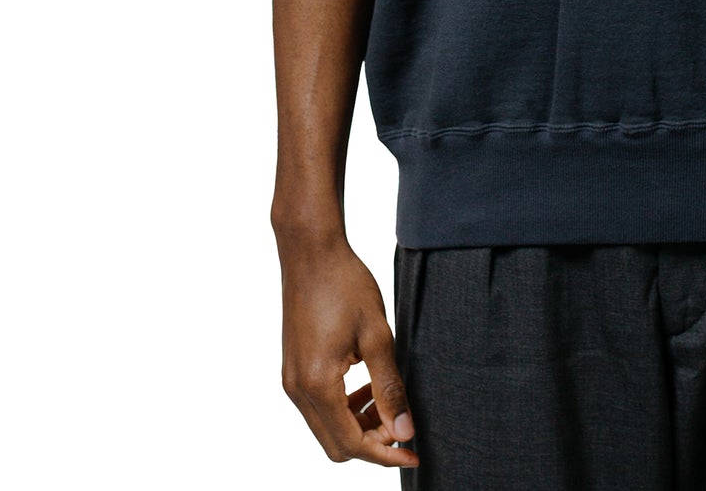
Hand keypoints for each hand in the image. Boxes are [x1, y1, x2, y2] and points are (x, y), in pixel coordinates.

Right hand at [278, 235, 418, 467]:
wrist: (311, 251)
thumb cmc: (345, 285)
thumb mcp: (377, 335)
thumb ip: (389, 387)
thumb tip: (404, 430)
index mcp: (317, 385)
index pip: (352, 444)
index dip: (385, 454)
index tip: (414, 452)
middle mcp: (297, 390)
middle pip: (336, 444)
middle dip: (372, 443)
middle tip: (404, 424)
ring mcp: (291, 379)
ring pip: (327, 427)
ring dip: (359, 424)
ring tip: (388, 400)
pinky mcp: (293, 368)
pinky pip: (319, 405)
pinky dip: (344, 407)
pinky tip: (367, 384)